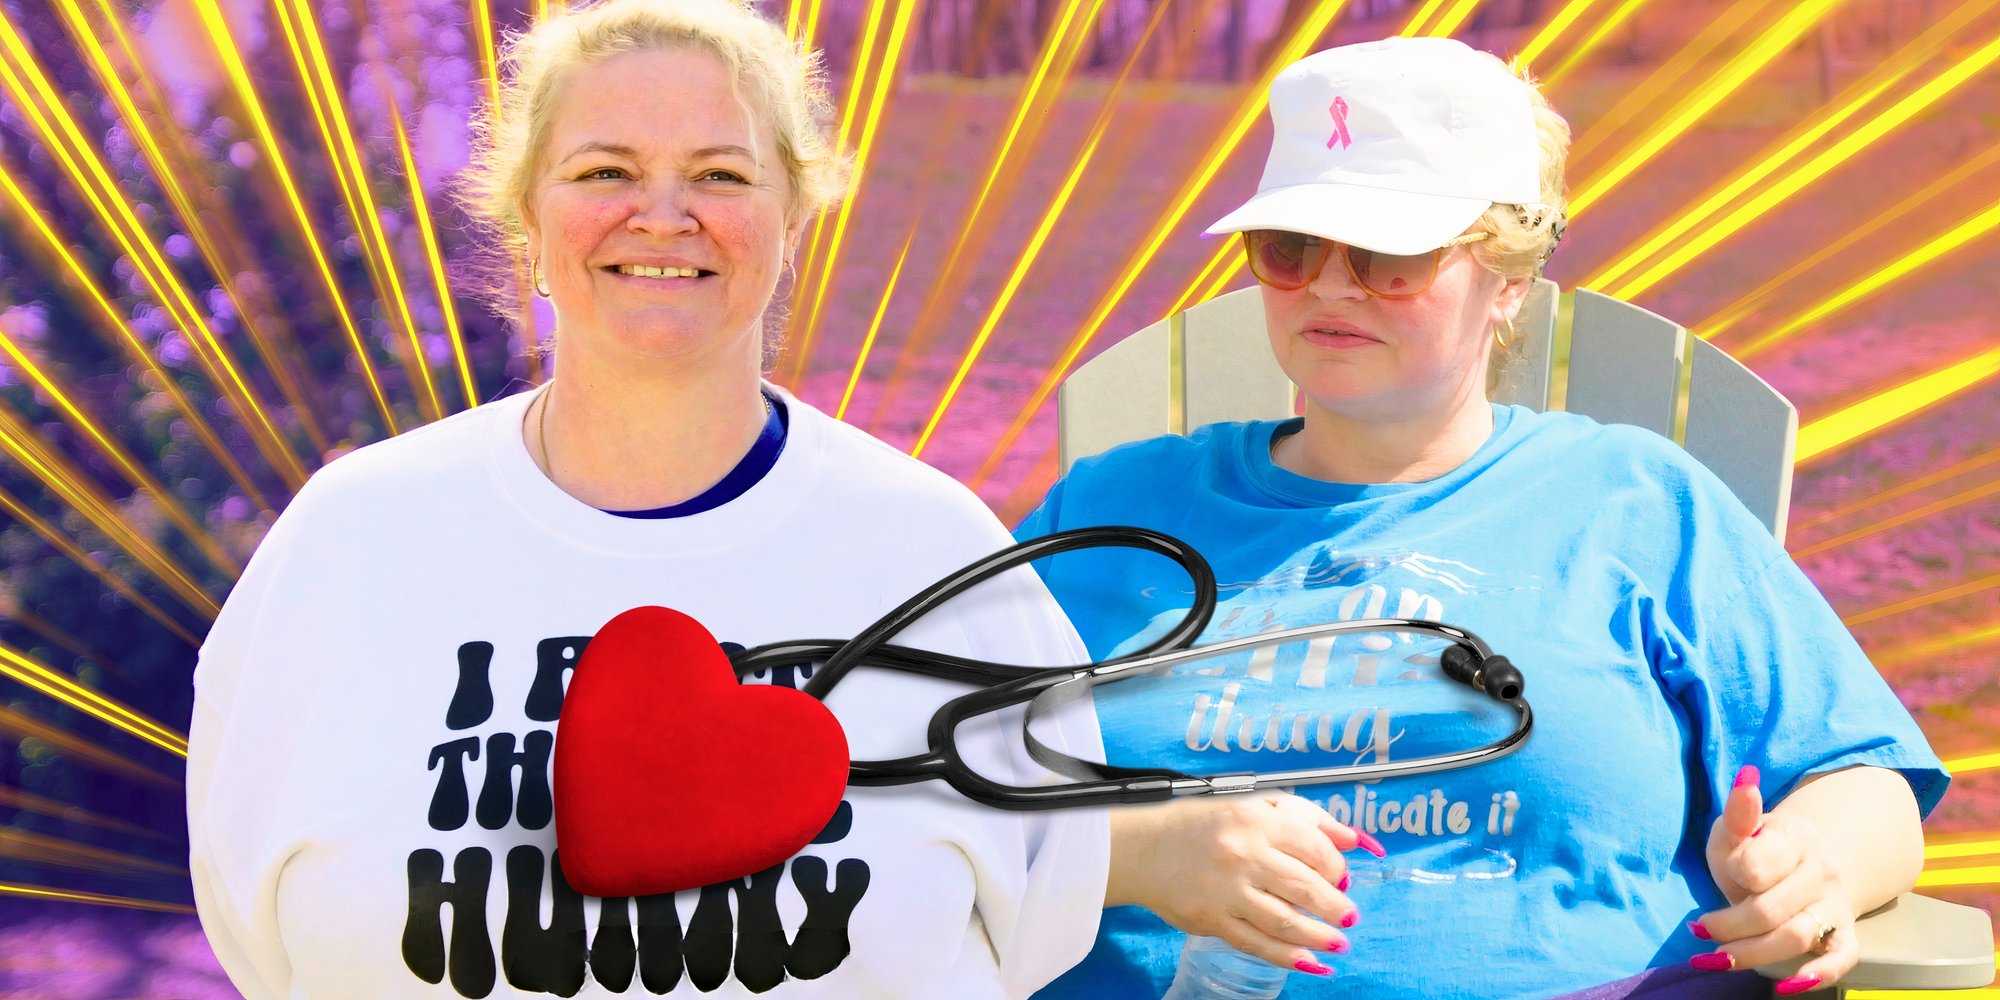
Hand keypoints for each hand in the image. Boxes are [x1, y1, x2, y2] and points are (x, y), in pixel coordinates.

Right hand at [1106, 792, 1380, 974]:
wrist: (1144, 848)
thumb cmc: (1202, 824)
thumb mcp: (1254, 804)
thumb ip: (1307, 817)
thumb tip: (1355, 839)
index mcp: (1255, 819)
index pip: (1314, 847)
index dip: (1336, 867)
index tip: (1341, 878)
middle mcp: (1243, 854)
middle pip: (1306, 887)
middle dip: (1336, 906)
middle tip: (1349, 915)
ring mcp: (1227, 891)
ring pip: (1286, 921)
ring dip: (1320, 936)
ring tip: (1338, 942)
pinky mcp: (1212, 920)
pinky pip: (1258, 943)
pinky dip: (1288, 956)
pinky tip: (1310, 961)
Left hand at [1691, 766, 1857, 994]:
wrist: (1817, 856)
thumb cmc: (1762, 845)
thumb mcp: (1741, 827)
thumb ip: (1739, 813)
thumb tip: (1745, 779)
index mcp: (1792, 837)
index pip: (1758, 863)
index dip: (1734, 874)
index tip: (1721, 874)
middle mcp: (1819, 871)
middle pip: (1769, 909)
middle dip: (1728, 925)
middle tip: (1700, 928)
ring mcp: (1834, 904)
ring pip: (1797, 936)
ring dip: (1752, 953)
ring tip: (1714, 957)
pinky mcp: (1845, 933)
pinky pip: (1841, 958)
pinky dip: (1817, 975)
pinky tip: (1785, 986)